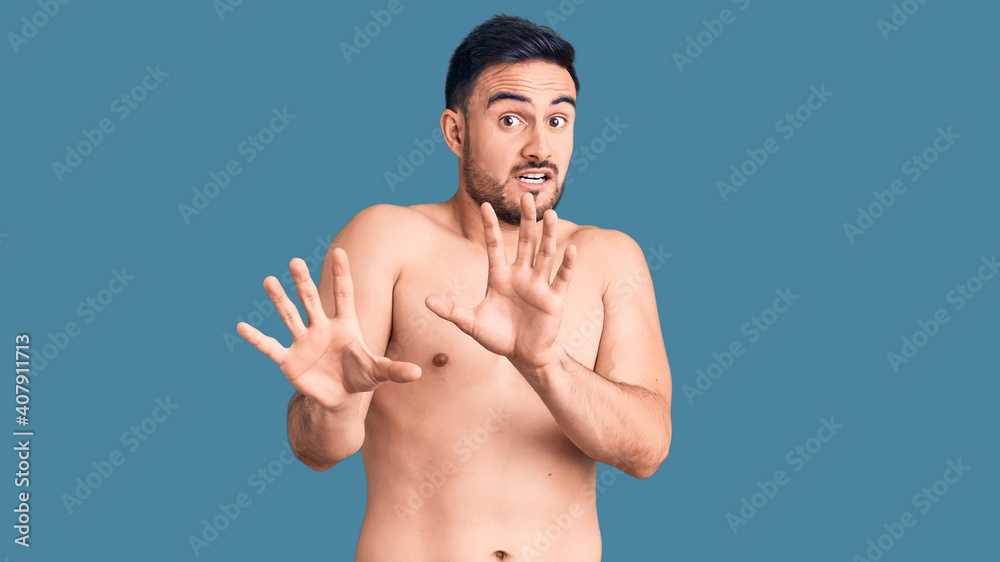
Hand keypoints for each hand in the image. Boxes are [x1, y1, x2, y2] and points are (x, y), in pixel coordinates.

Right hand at [237, 250, 420, 409]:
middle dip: (303, 282)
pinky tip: (242, 326)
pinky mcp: (289, 360)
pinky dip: (257, 338)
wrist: (340, 398)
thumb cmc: (361, 378)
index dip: (342, 274)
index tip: (339, 251)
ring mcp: (304, 342)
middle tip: (294, 261)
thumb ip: (396, 371)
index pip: (344, 294)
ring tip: (268, 280)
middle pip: (311, 300)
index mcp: (345, 325)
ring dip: (279, 300)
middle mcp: (321, 328)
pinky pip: (270, 346)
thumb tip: (419, 373)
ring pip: (289, 316)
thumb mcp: (379, 374)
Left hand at [426, 194, 575, 370]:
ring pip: (544, 254)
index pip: (494, 246)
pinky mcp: (554, 299)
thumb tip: (427, 302)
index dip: (489, 226)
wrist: (523, 356)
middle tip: (527, 197)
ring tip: (549, 213)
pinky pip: (561, 278)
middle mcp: (520, 276)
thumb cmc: (498, 337)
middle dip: (525, 221)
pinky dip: (566, 265)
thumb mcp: (471, 324)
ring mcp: (538, 286)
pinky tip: (571, 249)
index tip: (484, 205)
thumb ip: (452, 311)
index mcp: (500, 277)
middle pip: (524, 242)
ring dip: (547, 235)